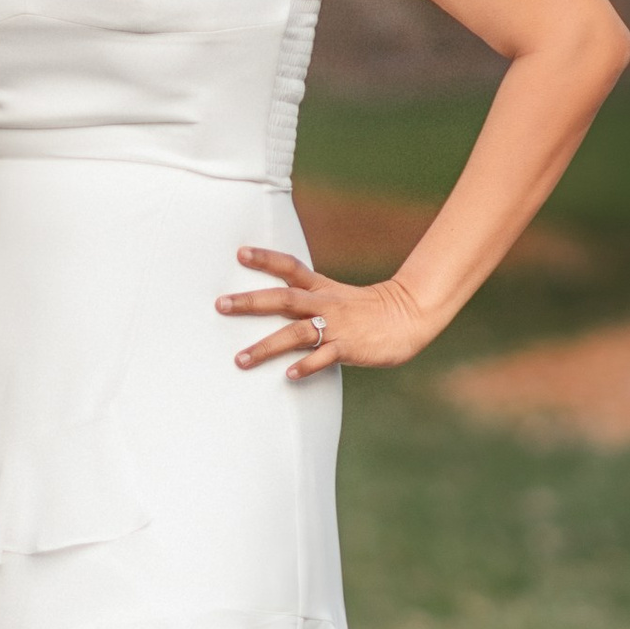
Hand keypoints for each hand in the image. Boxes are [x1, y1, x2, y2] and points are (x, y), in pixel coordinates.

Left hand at [217, 246, 430, 379]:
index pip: (290, 268)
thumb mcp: (335, 296)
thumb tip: (274, 303)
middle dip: (250, 302)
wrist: (408, 316)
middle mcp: (324, 304)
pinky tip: (288, 375)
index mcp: (321, 289)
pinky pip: (324, 358)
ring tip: (241, 360)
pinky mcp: (349, 348)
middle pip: (283, 299)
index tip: (240, 253)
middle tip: (220, 304)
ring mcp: (336, 326)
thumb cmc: (367, 311)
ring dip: (266, 346)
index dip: (265, 259)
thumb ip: (307, 299)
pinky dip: (306, 366)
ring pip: (296, 334)